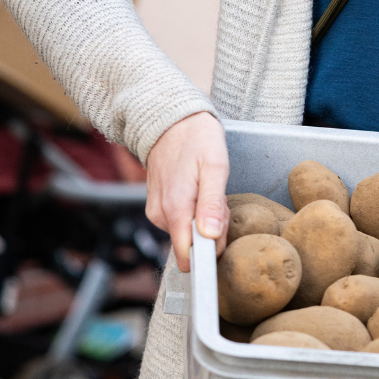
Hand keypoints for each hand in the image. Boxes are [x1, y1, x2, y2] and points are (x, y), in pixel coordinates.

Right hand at [145, 111, 229, 271]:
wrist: (173, 121)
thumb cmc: (198, 139)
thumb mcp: (214, 166)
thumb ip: (211, 203)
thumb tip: (210, 236)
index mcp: (175, 209)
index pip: (189, 257)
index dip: (211, 251)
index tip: (222, 228)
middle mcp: (161, 215)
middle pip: (193, 245)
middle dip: (212, 230)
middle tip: (219, 198)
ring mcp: (157, 211)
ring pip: (188, 233)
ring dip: (205, 218)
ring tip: (209, 188)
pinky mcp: (158, 207)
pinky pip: (180, 221)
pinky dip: (195, 211)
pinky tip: (199, 189)